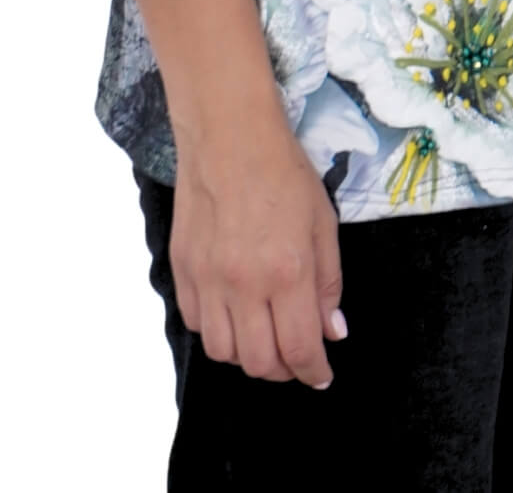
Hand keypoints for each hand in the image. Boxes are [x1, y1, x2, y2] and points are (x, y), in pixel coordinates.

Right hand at [169, 107, 347, 386]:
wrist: (229, 135)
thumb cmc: (284, 172)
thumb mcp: (323, 223)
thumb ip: (329, 284)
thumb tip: (331, 333)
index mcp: (288, 272)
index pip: (299, 350)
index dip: (313, 373)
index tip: (321, 376)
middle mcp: (244, 284)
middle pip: (259, 363)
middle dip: (283, 370)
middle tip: (295, 358)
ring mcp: (207, 279)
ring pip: (223, 352)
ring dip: (248, 355)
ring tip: (264, 337)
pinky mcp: (182, 269)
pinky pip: (196, 324)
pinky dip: (218, 331)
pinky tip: (234, 313)